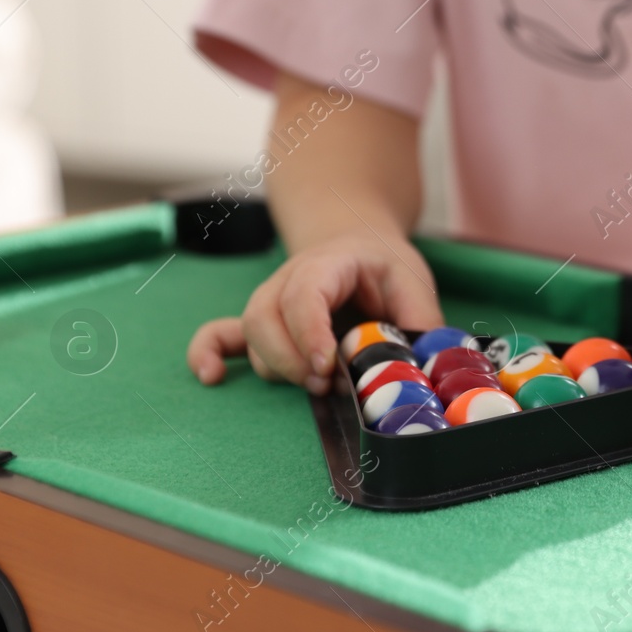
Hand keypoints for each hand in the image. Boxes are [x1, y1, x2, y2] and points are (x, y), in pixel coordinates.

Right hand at [186, 232, 442, 394]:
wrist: (359, 244)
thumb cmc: (384, 266)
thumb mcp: (413, 283)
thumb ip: (420, 323)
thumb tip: (424, 368)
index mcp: (328, 263)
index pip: (304, 293)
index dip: (310, 332)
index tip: (327, 367)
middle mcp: (288, 280)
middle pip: (265, 317)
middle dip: (291, 360)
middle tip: (327, 384)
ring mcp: (268, 300)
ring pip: (250, 334)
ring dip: (276, 367)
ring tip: (317, 386)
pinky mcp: (261, 322)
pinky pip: (218, 333)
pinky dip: (207, 353)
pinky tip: (212, 377)